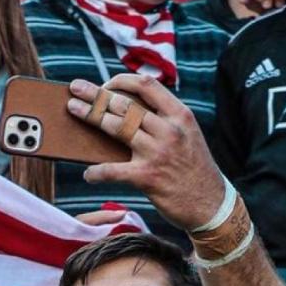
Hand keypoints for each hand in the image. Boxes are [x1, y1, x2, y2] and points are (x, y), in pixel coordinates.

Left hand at [66, 74, 224, 231]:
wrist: (212, 205)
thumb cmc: (195, 169)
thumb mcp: (188, 135)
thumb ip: (164, 120)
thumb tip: (127, 109)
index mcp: (179, 115)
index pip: (147, 85)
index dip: (122, 80)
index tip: (106, 83)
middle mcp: (169, 130)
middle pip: (125, 105)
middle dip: (96, 94)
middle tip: (75, 88)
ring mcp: (157, 153)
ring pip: (116, 127)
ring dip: (90, 116)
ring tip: (73, 110)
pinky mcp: (147, 178)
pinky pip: (113, 170)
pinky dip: (97, 172)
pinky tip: (88, 174)